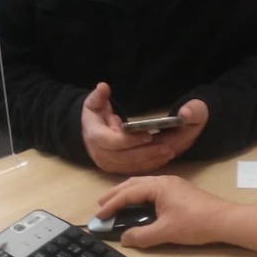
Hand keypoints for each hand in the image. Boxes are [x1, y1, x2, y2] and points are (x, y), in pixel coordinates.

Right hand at [81, 86, 206, 174]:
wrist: (87, 136)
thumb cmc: (94, 117)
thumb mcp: (93, 104)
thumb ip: (99, 96)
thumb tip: (103, 86)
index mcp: (95, 138)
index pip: (114, 142)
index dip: (131, 140)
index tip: (148, 135)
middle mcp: (101, 155)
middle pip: (126, 157)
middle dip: (147, 153)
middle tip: (167, 147)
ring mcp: (110, 165)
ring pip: (132, 166)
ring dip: (152, 160)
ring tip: (169, 152)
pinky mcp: (118, 170)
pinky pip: (135, 169)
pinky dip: (150, 165)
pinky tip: (164, 158)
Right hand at [96, 173, 228, 247]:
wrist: (224, 220)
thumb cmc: (195, 224)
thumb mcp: (165, 232)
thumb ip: (142, 236)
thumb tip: (125, 239)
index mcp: (158, 187)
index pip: (128, 193)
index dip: (111, 205)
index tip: (98, 216)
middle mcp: (163, 181)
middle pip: (133, 184)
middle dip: (115, 194)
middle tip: (100, 205)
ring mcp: (173, 184)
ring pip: (143, 184)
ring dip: (127, 193)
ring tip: (115, 203)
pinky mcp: (179, 191)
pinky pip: (152, 188)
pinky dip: (139, 194)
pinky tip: (138, 204)